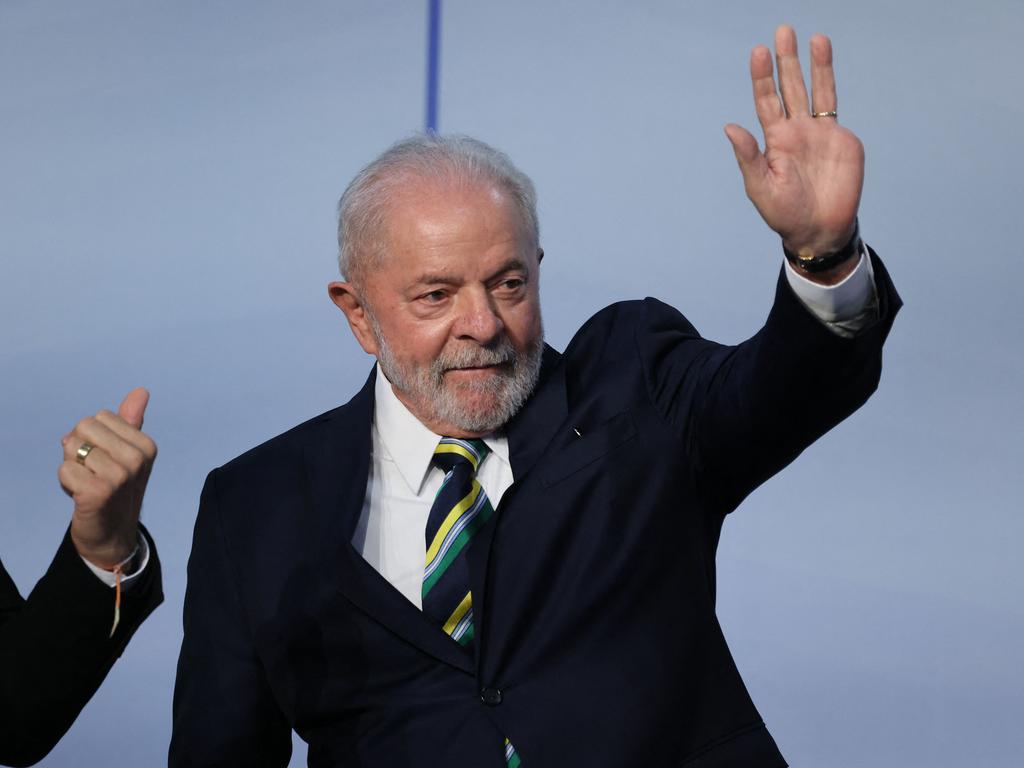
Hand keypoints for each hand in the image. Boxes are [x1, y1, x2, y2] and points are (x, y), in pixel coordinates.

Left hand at [59, 388, 156, 567]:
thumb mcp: (127, 453)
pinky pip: (64, 470)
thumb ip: (131, 421)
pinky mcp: (99, 492)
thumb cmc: (116, 488)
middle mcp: (137, 459)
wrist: (113, 533)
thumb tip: (141, 391)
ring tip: (88, 483)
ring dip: (72, 467)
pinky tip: (81, 496)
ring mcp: (120, 476)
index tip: (105, 461)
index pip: (99, 417)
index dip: (94, 438)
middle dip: (80, 449)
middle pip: (83, 427)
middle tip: (94, 472)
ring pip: (72, 447)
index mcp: (146, 445)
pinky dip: (66, 483)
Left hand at [725, 25, 862, 263]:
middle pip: (789, 88)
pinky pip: (832, 106)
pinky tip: (824, 60)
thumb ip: (748, 156)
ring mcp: (818, 132)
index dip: (762, 78)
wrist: (819, 228)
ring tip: (812, 37)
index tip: (758, 52)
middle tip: (782, 30)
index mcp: (773, 141)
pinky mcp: (841, 139)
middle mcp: (794, 131)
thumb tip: (730, 127)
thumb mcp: (760, 187)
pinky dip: (828, 82)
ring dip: (812, 64)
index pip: (766, 102)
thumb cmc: (784, 213)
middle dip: (786, 61)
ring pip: (814, 90)